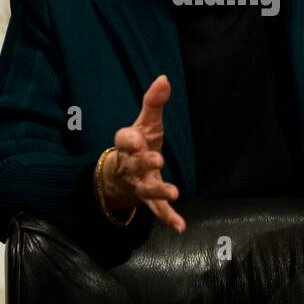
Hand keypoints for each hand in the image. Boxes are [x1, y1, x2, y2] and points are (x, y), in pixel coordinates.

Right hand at [102, 74, 185, 232]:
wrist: (122, 175)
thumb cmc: (139, 143)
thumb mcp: (146, 122)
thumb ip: (154, 102)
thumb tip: (164, 78)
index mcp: (127, 144)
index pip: (123, 140)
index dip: (129, 140)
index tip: (137, 139)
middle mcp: (129, 166)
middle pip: (134, 165)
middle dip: (144, 163)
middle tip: (158, 159)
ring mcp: (138, 185)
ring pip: (146, 189)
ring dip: (159, 191)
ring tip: (174, 192)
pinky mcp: (149, 200)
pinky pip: (157, 210)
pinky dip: (168, 218)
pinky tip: (181, 226)